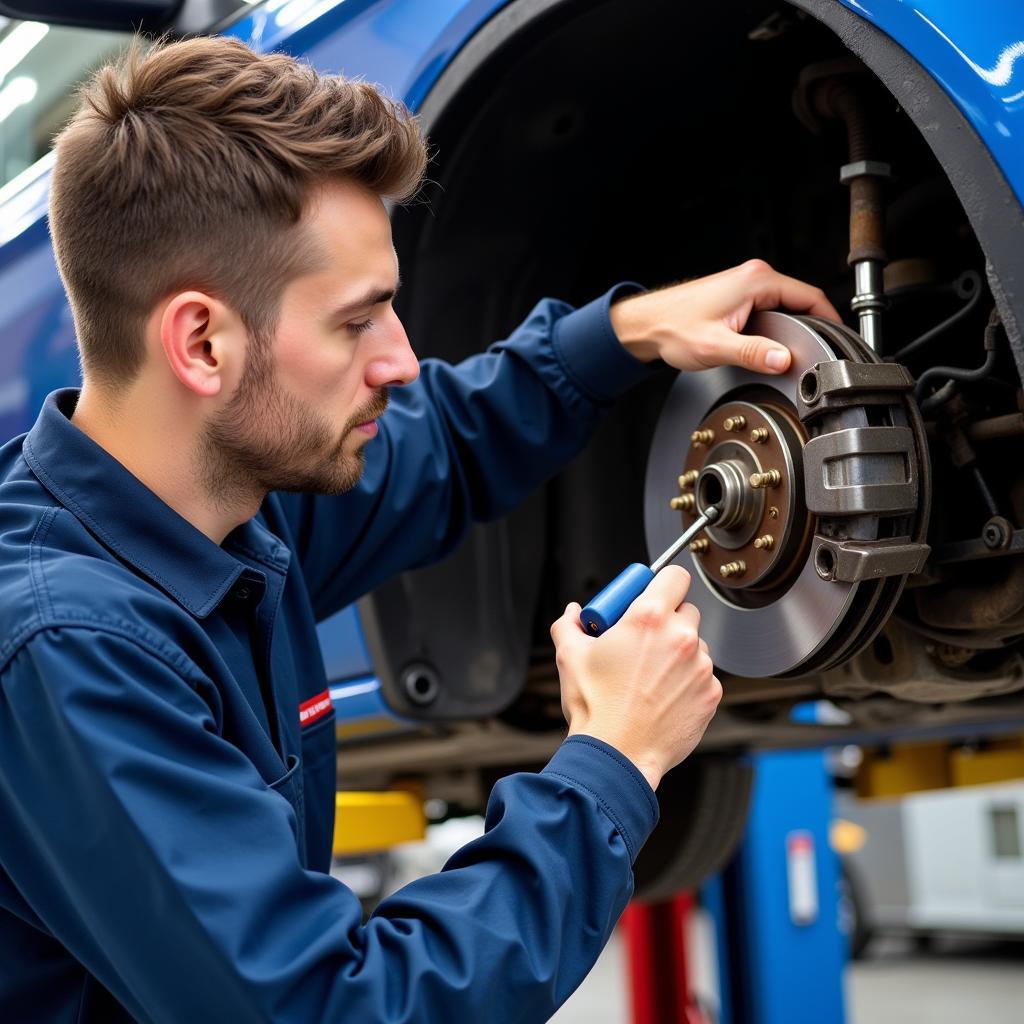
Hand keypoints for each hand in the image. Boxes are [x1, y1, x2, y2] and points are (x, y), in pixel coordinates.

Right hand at [549, 566, 721, 790]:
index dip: (661, 583)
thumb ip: (569, 624)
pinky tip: (662, 696)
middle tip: (643, 640)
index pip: (674, 576)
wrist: (616, 756)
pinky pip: (703, 676)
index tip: (649, 595)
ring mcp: (700, 666)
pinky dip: (687, 681)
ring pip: (696, 645)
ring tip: (649, 676)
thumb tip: (575, 613)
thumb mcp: (570, 656)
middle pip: (686, 609)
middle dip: (667, 619)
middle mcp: (681, 637)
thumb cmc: (595, 707)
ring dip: (678, 652)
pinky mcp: (710, 693)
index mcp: (649, 618)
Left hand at [609, 258, 840, 374]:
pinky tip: (776, 344)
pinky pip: (772, 307)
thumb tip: (783, 360)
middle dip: (814, 325)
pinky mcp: (739, 294)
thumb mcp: (717, 347)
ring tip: (800, 350)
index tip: (839, 340)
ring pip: (786, 305)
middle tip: (822, 352)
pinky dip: (779, 325)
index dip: (830, 320)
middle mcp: (754, 276)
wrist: (646, 324)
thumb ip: (754, 354)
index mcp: (756, 281)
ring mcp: (746, 283)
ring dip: (795, 326)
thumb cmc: (672, 328)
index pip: (810, 296)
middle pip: (801, 300)